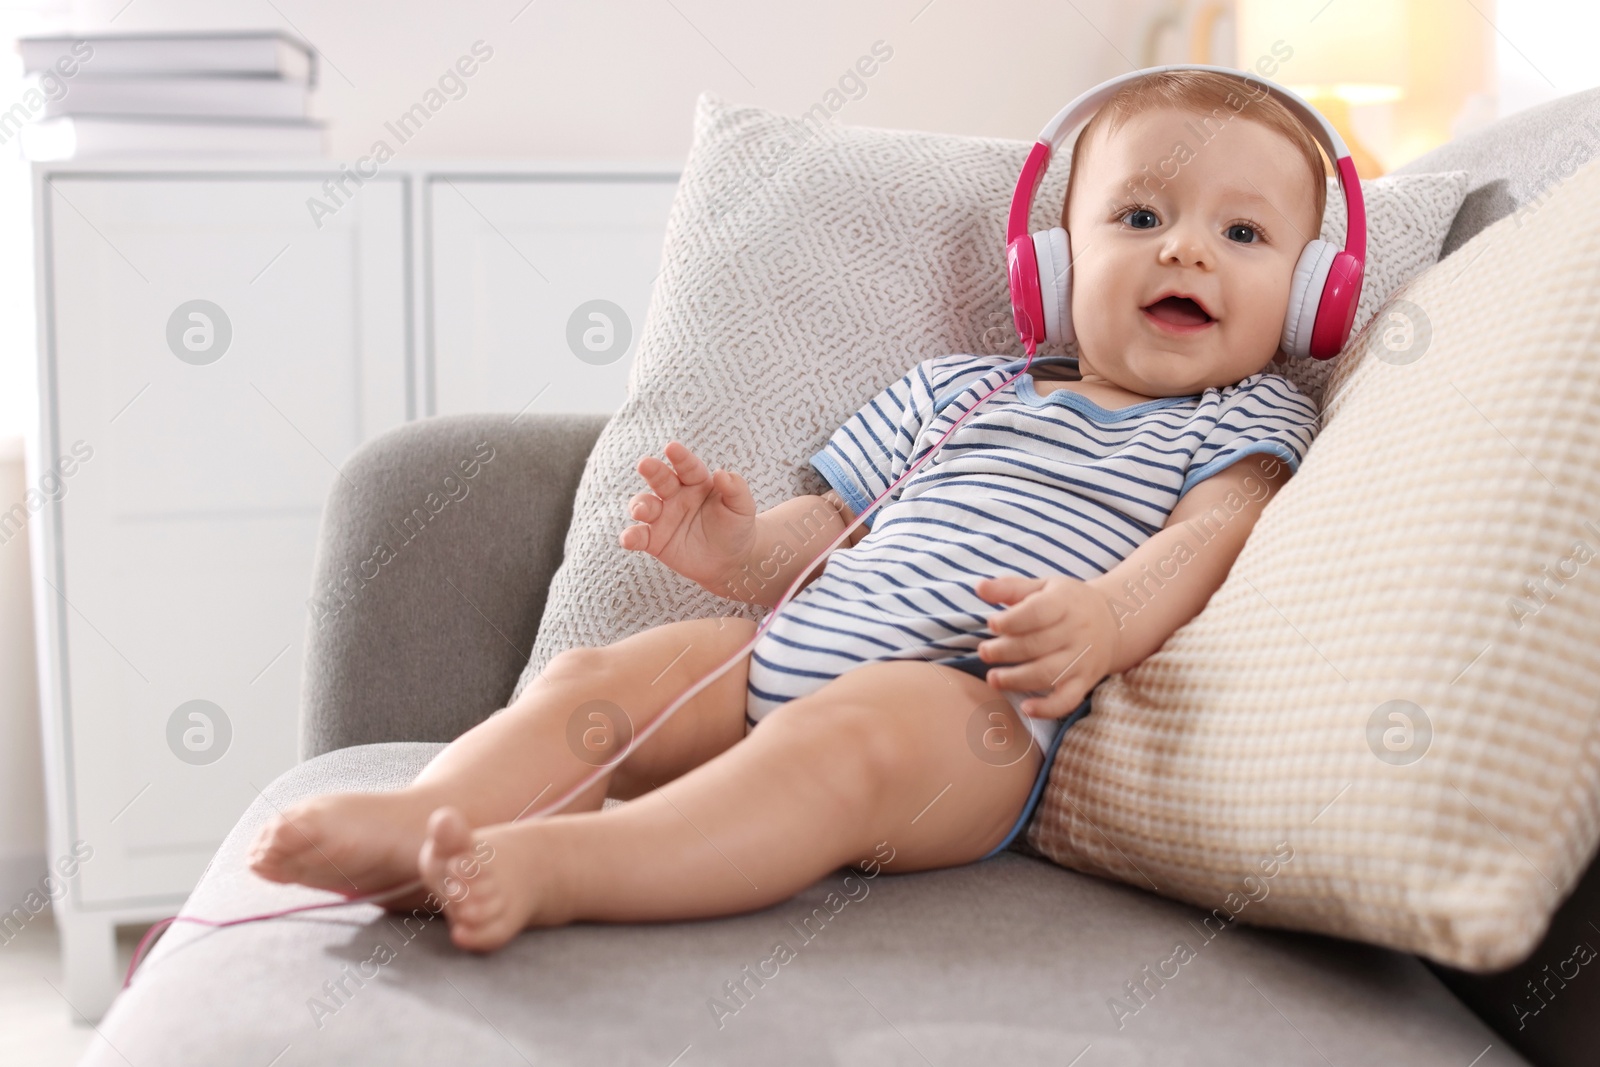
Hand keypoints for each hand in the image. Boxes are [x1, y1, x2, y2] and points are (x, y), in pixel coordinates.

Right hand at [618, 440, 757, 589]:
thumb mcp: (743, 508)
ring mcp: (663, 517)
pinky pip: (640, 536)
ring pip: (645, 505)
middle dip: (652, 471)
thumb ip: (735, 489)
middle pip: (661, 479)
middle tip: (645, 464)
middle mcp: (676, 495)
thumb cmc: (736, 528)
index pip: (688, 467)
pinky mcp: (655, 540)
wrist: (731, 560)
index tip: (671, 448)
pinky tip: (628, 539)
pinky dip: (631, 536)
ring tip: (639, 511)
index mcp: (697, 482)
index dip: (680, 457)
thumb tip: (722, 473)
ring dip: (639, 504)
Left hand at [972, 574, 1119, 718]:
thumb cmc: (1067, 602)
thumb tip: (980, 588)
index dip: (1012, 620)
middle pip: (1037, 645)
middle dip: (1005, 651)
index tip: (992, 624)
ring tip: (993, 678)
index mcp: (1064, 603)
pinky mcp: (1084, 682)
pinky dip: (1048, 708)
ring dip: (1017, 679)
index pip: (1038, 612)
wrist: (1114, 622)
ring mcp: (1082, 659)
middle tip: (984, 652)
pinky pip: (1068, 700)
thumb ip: (1009, 587)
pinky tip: (1026, 708)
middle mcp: (1076, 632)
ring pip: (1048, 673)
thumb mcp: (1042, 587)